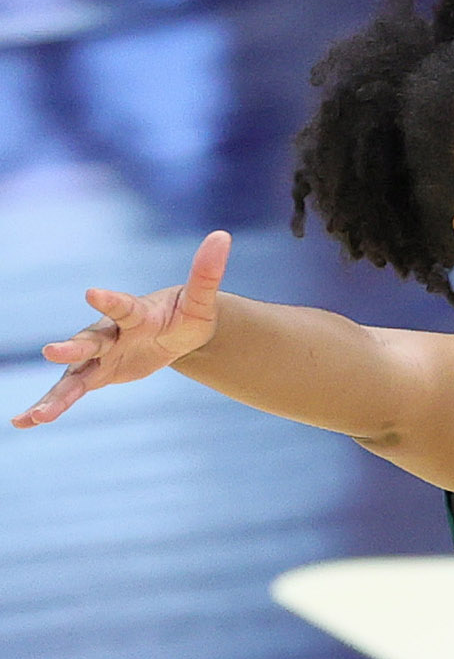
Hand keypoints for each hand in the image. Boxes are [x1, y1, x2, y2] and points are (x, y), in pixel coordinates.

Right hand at [12, 231, 231, 428]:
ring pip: (74, 373)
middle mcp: (110, 332)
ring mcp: (100, 355)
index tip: (94, 293)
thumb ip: (206, 273)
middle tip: (51, 351)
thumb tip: (222, 236)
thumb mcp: (201, 300)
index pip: (123, 305)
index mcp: (136, 312)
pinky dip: (49, 406)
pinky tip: (25, 422)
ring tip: (38, 415)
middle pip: (90, 340)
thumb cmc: (186, 313)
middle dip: (72, 348)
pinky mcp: (96, 374)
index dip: (110, 300)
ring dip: (57, 393)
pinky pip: (70, 392)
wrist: (173, 331)